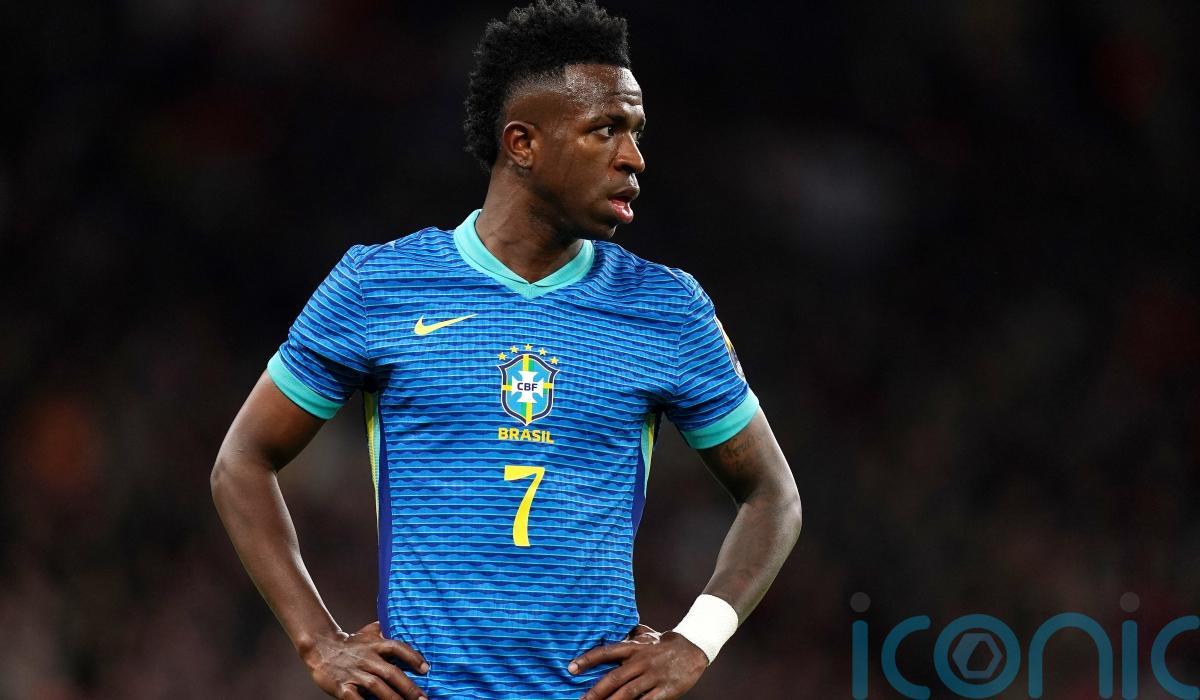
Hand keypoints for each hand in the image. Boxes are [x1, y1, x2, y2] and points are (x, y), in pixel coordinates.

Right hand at [299, 621, 429, 699]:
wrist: (319, 647)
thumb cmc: (349, 643)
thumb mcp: (367, 632)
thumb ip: (385, 630)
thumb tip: (404, 624)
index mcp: (374, 644)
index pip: (397, 647)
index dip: (412, 657)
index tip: (425, 669)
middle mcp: (366, 658)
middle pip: (391, 672)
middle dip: (409, 688)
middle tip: (424, 699)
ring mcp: (354, 673)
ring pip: (377, 686)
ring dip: (393, 699)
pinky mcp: (342, 687)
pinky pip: (356, 699)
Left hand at [569, 627, 707, 699]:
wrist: (694, 648)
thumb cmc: (664, 643)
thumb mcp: (645, 634)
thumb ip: (627, 635)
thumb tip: (608, 629)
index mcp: (634, 647)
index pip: (606, 652)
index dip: (587, 660)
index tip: (571, 668)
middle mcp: (641, 661)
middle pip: (614, 678)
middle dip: (595, 692)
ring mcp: (653, 676)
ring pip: (628, 693)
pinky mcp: (666, 690)